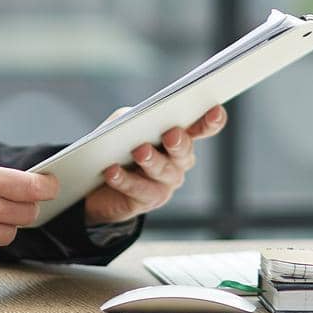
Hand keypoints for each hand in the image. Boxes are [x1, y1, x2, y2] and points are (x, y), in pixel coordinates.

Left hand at [83, 105, 226, 225]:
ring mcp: (166, 184)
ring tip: (139, 151)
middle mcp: (179, 162)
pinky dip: (125, 179)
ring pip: (164, 171)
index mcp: (179, 137)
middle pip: (184, 152)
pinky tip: (113, 171)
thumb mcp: (123, 124)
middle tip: (171, 134)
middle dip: (179, 143)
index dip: (211, 121)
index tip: (216, 110)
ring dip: (152, 160)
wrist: (97, 186)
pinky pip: (139, 190)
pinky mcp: (148, 201)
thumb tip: (136, 120)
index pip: (201, 128)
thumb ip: (132, 117)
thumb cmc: (117, 147)